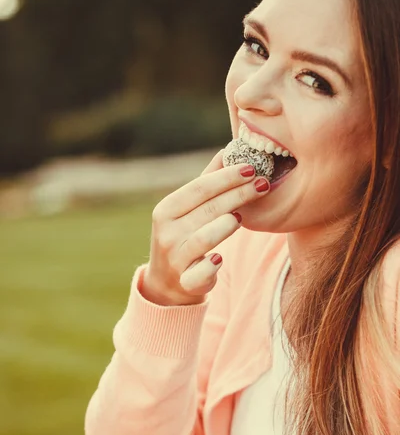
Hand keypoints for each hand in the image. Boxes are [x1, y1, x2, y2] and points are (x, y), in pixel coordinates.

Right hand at [141, 150, 269, 305]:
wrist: (167, 283)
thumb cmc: (184, 237)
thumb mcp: (187, 210)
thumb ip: (206, 184)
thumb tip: (228, 151)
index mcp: (166, 210)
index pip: (199, 188)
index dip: (226, 177)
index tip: (251, 168)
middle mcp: (167, 233)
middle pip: (207, 210)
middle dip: (238, 195)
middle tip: (263, 184)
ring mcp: (175, 259)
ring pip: (204, 238)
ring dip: (226, 225)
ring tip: (241, 218)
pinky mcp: (185, 282)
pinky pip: (201, 273)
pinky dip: (211, 265)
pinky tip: (220, 258)